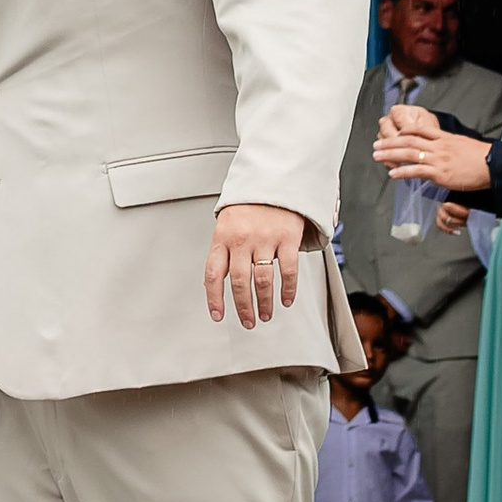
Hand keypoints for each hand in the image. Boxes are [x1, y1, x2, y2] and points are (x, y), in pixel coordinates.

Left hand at [206, 202, 307, 328]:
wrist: (275, 180)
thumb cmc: (248, 206)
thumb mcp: (226, 224)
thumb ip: (223, 251)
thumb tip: (215, 283)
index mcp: (223, 237)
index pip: (213, 274)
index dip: (214, 298)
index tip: (217, 315)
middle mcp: (242, 239)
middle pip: (240, 283)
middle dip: (244, 308)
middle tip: (247, 321)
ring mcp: (265, 238)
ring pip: (263, 281)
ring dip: (265, 303)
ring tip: (265, 314)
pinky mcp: (288, 237)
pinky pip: (288, 271)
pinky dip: (288, 290)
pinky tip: (286, 299)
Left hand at [374, 110, 492, 200]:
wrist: (494, 165)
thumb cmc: (483, 158)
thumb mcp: (464, 144)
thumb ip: (450, 145)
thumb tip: (443, 149)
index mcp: (445, 138)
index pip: (419, 130)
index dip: (403, 132)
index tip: (393, 134)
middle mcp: (439, 146)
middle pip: (408, 140)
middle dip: (390, 142)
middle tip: (376, 145)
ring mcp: (438, 159)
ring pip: (408, 153)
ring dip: (390, 154)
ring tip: (377, 155)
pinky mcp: (440, 173)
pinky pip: (417, 171)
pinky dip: (403, 171)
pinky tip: (392, 173)